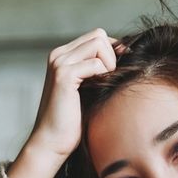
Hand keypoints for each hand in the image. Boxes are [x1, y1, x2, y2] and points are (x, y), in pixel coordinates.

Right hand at [22, 28, 125, 163]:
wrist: (52, 142)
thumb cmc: (72, 121)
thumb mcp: (88, 89)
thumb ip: (98, 70)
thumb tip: (125, 53)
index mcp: (63, 56)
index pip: (97, 36)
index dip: (112, 52)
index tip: (116, 73)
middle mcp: (58, 55)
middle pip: (99, 35)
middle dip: (112, 55)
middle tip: (110, 80)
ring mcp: (60, 63)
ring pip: (98, 43)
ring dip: (109, 64)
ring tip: (103, 85)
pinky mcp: (64, 76)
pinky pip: (96, 64)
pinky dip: (103, 76)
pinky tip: (97, 92)